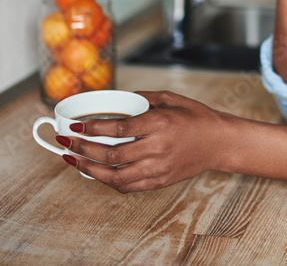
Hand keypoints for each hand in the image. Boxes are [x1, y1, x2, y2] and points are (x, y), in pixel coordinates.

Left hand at [61, 91, 226, 192]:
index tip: (77, 126)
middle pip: (110, 154)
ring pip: (115, 175)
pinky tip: (97, 173)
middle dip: (83, 149)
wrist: (219, 142)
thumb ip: (143, 99)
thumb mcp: (171, 99)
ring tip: (74, 162)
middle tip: (67, 142)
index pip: (117, 129)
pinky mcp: (160, 181)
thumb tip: (118, 100)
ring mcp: (158, 168)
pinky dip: (109, 181)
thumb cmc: (196, 117)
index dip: (92, 129)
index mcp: (159, 124)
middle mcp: (157, 148)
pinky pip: (129, 186)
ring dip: (90, 169)